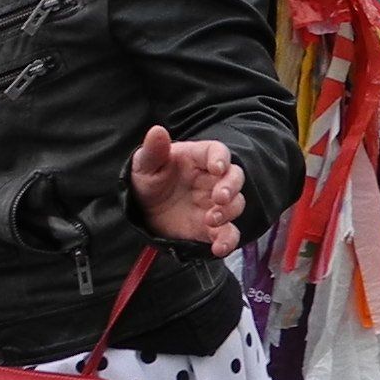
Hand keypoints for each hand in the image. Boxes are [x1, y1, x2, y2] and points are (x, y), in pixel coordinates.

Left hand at [128, 124, 245, 253]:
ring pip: (236, 205)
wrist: (143, 211)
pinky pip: (228, 234)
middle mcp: (212, 180)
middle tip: (219, 198)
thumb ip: (153, 150)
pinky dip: (228, 241)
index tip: (216, 168)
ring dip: (228, 212)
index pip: (218, 152)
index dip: (221, 159)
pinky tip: (218, 248)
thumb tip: (157, 131)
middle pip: (235, 178)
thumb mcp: (145, 165)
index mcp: (198, 159)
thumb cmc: (148, 181)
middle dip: (231, 187)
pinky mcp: (212, 228)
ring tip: (211, 219)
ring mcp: (215, 205)